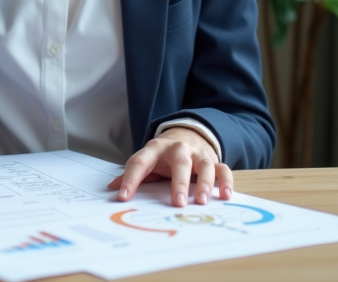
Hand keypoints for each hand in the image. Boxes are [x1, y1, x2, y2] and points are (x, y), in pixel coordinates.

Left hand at [108, 126, 233, 206]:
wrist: (186, 134)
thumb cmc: (163, 156)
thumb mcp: (147, 161)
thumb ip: (132, 174)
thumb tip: (112, 188)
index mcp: (154, 149)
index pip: (139, 162)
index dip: (130, 180)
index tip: (123, 197)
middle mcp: (177, 149)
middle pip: (179, 162)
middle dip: (179, 184)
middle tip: (178, 203)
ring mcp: (197, 154)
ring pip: (204, 165)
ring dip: (205, 183)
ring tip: (202, 201)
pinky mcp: (212, 160)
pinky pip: (222, 169)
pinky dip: (225, 181)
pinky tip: (225, 194)